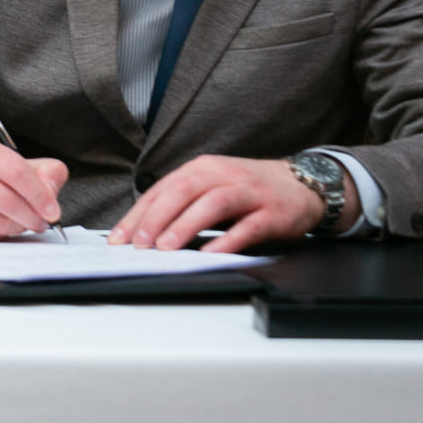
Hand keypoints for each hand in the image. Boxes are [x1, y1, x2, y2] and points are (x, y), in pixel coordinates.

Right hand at [0, 135, 67, 240]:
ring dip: (16, 227)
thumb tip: (51, 192)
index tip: (52, 211)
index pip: (15, 171)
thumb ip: (44, 173)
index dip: (39, 194)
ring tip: (21, 223)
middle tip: (41, 222)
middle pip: (6, 199)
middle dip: (31, 216)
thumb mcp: (16, 164)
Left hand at [109, 154, 356, 253]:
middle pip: (182, 192)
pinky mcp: (272, 212)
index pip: (162, 190)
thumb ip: (183, 203)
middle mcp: (222, 175)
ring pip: (212, 204)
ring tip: (166, 247)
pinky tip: (211, 254)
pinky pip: (248, 226)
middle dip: (156, 219)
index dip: (138, 214)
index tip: (119, 238)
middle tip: (139, 244)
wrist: (303, 184)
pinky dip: (227, 240)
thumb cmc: (248, 189)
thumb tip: (144, 231)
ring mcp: (249, 192)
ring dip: (186, 226)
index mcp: (202, 169)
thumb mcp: (212, 187)